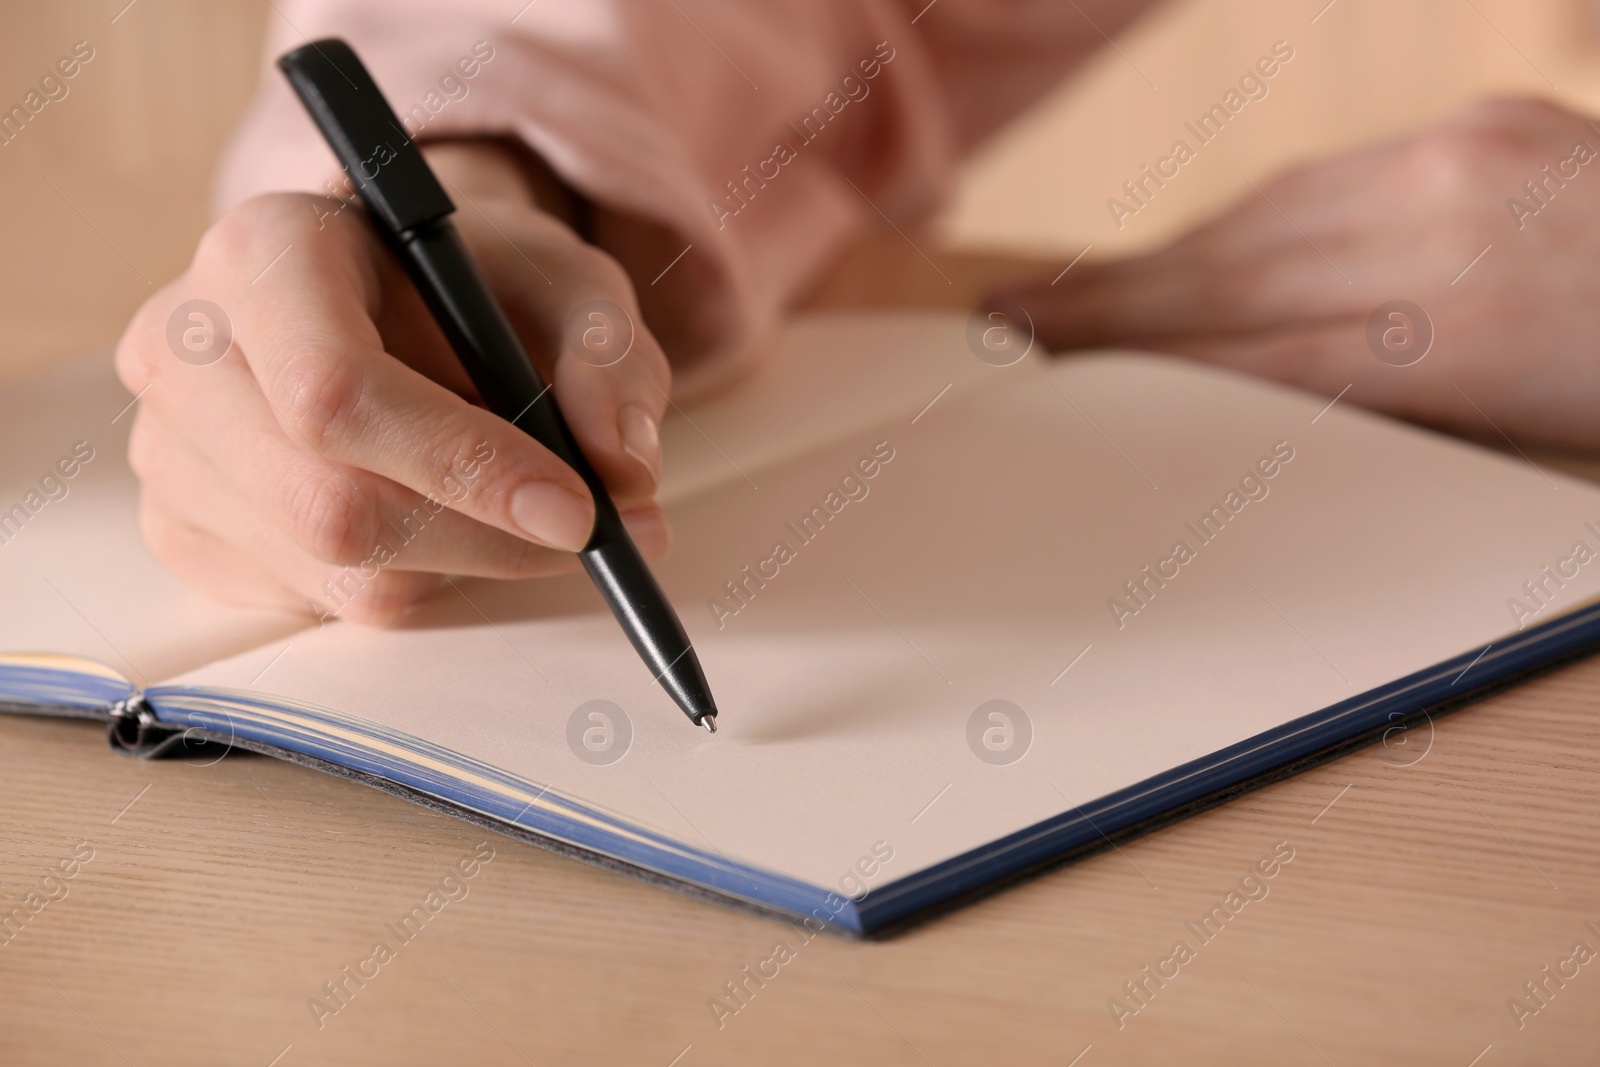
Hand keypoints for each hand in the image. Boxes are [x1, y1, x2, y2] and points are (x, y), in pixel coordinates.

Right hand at [115, 140, 670, 622]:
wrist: (401, 294)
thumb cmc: (480, 283)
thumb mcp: (570, 285)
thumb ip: (608, 361)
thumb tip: (623, 476)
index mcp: (264, 253)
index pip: (335, 392)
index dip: (462, 465)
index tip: (578, 510)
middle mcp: (184, 347)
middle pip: (331, 505)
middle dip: (484, 537)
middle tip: (590, 534)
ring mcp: (169, 448)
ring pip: (335, 571)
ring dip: (463, 562)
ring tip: (516, 504)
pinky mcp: (185, 529)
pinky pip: (318, 602)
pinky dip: (414, 579)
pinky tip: (438, 515)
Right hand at [991, 97, 1599, 450]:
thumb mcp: (1520, 449)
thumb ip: (1374, 418)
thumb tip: (1248, 407)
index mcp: (1450, 341)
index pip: (1237, 352)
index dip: (1128, 362)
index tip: (1045, 370)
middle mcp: (1437, 234)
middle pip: (1223, 272)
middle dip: (1107, 303)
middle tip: (1016, 320)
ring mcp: (1457, 161)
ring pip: (1261, 214)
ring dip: (1167, 258)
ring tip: (1093, 294)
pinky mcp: (1480, 120)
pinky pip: (1322, 176)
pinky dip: (1252, 219)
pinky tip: (1211, 246)